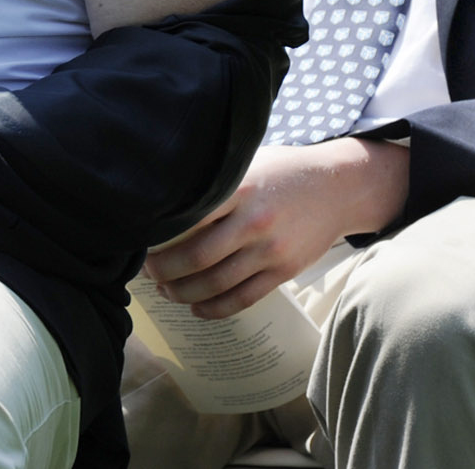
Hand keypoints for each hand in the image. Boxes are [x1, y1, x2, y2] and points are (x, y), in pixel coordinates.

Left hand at [142, 139, 409, 317]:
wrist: (337, 187)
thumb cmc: (281, 172)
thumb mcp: (246, 165)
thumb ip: (213, 183)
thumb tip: (165, 196)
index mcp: (237, 189)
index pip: (188, 216)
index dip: (158, 233)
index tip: (137, 238)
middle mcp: (253, 222)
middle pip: (197, 256)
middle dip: (165, 270)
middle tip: (146, 271)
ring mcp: (270, 250)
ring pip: (218, 283)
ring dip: (185, 293)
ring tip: (166, 291)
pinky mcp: (284, 271)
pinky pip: (244, 298)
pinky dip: (216, 308)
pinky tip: (197, 309)